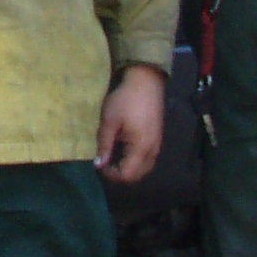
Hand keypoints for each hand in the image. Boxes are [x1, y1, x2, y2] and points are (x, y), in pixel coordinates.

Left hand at [96, 64, 165, 183]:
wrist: (146, 81)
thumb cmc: (125, 100)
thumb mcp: (109, 122)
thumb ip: (104, 145)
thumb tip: (98, 165)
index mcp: (141, 148)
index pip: (127, 175)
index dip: (111, 175)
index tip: (99, 164)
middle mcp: (153, 150)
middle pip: (137, 175)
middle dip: (120, 173)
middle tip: (105, 161)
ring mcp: (157, 145)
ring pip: (144, 168)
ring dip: (128, 167)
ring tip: (113, 154)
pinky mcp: (157, 138)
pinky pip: (148, 159)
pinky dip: (135, 160)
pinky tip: (123, 147)